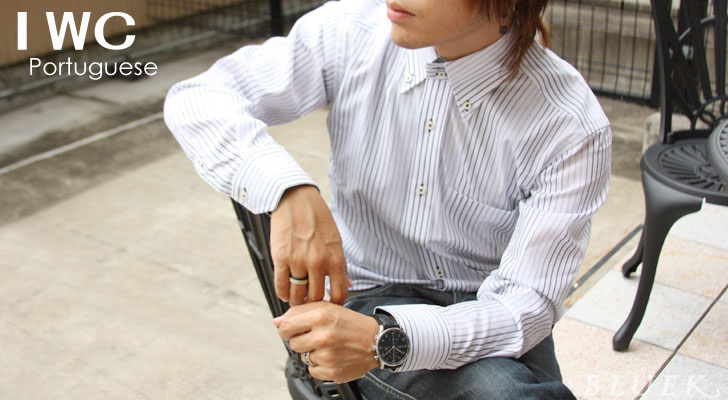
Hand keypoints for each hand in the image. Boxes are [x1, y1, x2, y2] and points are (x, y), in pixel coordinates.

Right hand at [270, 185, 348, 304]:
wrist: (296, 200)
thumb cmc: (318, 220)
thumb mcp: (336, 241)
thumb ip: (341, 266)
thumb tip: (348, 286)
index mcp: (335, 258)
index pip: (339, 294)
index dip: (334, 304)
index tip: (329, 305)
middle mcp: (318, 262)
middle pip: (316, 298)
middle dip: (313, 303)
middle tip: (310, 301)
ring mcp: (298, 261)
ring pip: (297, 296)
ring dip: (297, 300)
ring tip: (297, 297)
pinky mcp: (280, 258)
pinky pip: (281, 286)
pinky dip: (283, 293)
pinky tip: (286, 291)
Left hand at [273, 302, 379, 382]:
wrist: (376, 341)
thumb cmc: (350, 323)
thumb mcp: (327, 308)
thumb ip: (300, 311)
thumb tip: (276, 322)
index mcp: (321, 317)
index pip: (286, 327)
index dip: (284, 330)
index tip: (290, 331)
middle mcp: (324, 336)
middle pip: (293, 344)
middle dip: (301, 341)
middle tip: (316, 337)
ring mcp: (328, 356)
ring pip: (304, 358)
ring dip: (312, 353)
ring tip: (328, 346)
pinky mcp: (332, 371)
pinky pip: (313, 371)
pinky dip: (320, 365)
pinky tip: (333, 356)